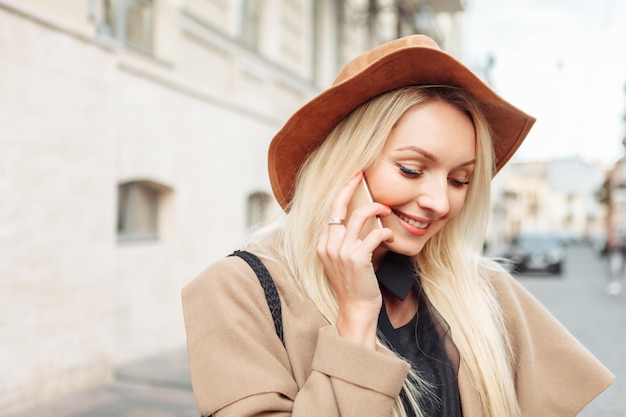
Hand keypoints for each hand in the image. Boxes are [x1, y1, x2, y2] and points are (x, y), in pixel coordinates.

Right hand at [316, 172, 392, 348]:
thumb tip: (365, 220)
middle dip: (350, 186)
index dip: (341, 193)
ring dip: (376, 209)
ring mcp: (341, 252)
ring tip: (387, 210)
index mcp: (323, 245)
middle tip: (361, 175)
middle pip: (338, 206)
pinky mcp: (357, 259)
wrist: (356, 309)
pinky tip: (391, 236)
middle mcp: (328, 246)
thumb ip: (347, 241)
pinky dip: (385, 232)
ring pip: (358, 216)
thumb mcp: (343, 261)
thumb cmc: (354, 285)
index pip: (330, 211)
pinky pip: (374, 234)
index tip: (352, 180)